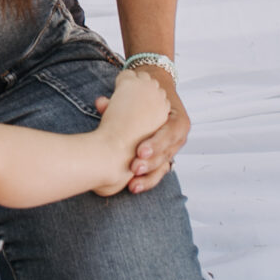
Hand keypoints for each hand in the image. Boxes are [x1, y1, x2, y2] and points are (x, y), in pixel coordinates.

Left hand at [95, 70, 189, 192]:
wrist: (156, 95)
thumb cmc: (147, 95)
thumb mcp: (139, 93)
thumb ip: (121, 99)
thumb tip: (100, 103)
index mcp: (177, 119)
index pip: (171, 132)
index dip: (156, 143)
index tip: (139, 151)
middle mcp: (178, 136)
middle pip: (167, 153)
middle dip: (151, 163)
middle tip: (134, 169)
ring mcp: (172, 150)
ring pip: (163, 167)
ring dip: (148, 177)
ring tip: (133, 184)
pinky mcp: (164, 160)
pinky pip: (157, 173)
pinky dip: (146, 181)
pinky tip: (133, 187)